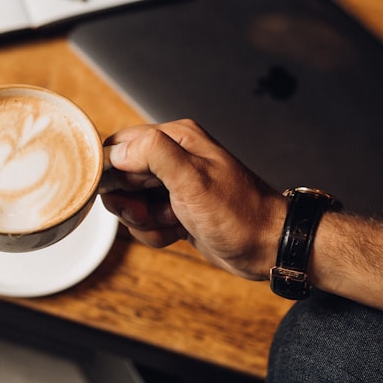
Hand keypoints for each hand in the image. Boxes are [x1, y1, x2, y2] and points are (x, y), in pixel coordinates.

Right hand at [100, 119, 284, 279]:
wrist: (267, 246)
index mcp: (175, 137)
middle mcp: (172, 155)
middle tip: (157, 213)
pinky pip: (145, 221)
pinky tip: (178, 232)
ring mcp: (172, 183)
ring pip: (130, 203)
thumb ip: (152, 154)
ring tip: (175, 222)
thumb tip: (116, 150)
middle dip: (132, 203)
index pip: (118, 145)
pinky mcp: (174, 207)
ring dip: (145, 222)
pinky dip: (156, 232)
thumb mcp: (192, 179)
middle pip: (120, 177)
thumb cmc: (238, 213)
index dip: (115, 174)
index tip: (131, 195)